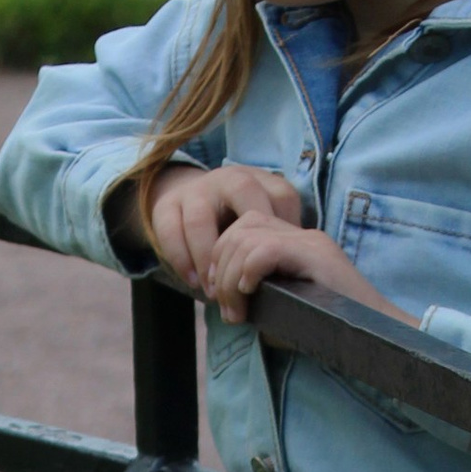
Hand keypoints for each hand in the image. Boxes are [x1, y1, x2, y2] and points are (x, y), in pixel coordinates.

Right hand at [135, 159, 303, 295]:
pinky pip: (169, 231)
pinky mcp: (166, 206)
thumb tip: (304, 278)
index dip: (286, 230)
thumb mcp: (261, 222)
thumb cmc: (235, 222)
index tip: (285, 264)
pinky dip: (181, 260)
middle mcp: (228, 179)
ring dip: (208, 257)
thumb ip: (279, 239)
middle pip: (241, 193)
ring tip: (216, 293)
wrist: (187, 199)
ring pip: (200, 218)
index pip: (281, 196)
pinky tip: (193, 283)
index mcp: (260, 182)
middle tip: (248, 277)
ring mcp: (196, 191)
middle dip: (246, 238)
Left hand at [202, 211, 415, 329]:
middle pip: (240, 228)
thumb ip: (260, 300)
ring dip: (231, 278)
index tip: (221, 295)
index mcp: (296, 244)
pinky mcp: (317, 256)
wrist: (377, 338)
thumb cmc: (333, 333)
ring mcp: (311, 243)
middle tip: (228, 309)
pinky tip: (252, 295)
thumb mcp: (287, 311)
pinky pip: (266, 249)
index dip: (222, 258)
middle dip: (221, 269)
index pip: (245, 227)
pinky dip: (248, 272)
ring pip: (246, 237)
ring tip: (238, 312)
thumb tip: (226, 305)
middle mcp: (303, 236)